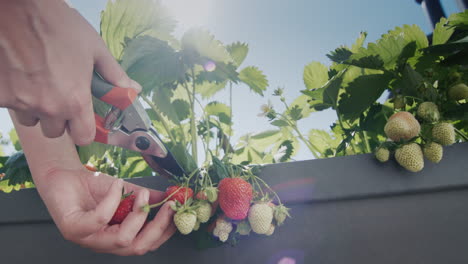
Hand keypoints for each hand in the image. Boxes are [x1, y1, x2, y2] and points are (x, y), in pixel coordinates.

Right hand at [0, 0, 140, 144]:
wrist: (16, 8)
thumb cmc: (57, 25)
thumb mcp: (94, 49)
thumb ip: (114, 75)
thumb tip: (132, 89)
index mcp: (75, 101)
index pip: (83, 137)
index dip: (85, 130)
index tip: (84, 121)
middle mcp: (48, 107)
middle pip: (56, 131)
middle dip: (61, 118)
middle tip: (61, 94)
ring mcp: (21, 102)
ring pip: (32, 119)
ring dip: (37, 108)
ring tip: (40, 81)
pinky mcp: (0, 95)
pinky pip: (12, 105)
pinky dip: (16, 95)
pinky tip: (21, 74)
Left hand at [35, 167, 175, 255]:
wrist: (63, 175)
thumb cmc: (92, 187)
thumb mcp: (126, 191)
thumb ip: (146, 197)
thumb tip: (171, 196)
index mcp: (117, 238)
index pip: (146, 244)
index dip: (165, 231)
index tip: (178, 212)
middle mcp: (103, 244)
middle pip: (137, 248)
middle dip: (157, 227)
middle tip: (168, 206)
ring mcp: (87, 239)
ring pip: (121, 240)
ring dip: (138, 215)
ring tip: (142, 194)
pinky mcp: (73, 229)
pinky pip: (100, 220)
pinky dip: (113, 200)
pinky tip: (118, 185)